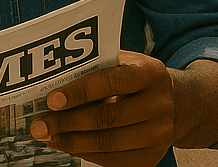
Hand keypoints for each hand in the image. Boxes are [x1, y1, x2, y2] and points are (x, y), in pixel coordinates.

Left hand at [29, 50, 173, 166]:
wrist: (177, 103)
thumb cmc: (136, 75)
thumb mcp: (125, 61)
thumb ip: (97, 65)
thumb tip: (53, 78)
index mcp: (149, 73)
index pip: (110, 83)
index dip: (79, 92)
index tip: (51, 100)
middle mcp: (158, 105)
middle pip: (107, 118)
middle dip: (68, 122)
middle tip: (39, 125)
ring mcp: (159, 135)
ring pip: (109, 143)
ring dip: (73, 142)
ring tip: (48, 137)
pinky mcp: (153, 157)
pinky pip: (115, 161)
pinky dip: (87, 154)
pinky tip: (67, 146)